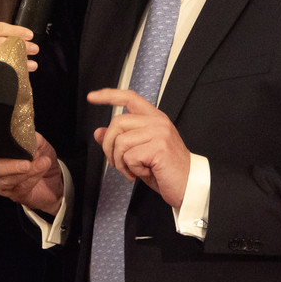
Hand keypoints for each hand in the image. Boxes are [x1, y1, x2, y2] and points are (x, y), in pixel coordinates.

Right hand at [0, 133, 63, 215]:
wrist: (54, 179)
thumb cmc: (41, 159)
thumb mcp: (39, 143)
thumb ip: (30, 137)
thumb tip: (26, 134)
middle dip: (10, 165)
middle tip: (27, 163)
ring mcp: (1, 183)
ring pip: (6, 180)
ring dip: (26, 172)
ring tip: (42, 163)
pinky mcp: (12, 194)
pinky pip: (19, 187)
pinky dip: (32, 178)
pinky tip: (41, 171)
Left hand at [87, 88, 190, 208]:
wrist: (189, 186)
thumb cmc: (165, 170)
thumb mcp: (138, 153)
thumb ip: (119, 139)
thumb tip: (98, 132)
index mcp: (154, 118)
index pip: (129, 98)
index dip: (109, 95)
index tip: (92, 97)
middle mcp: (157, 121)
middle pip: (117, 123)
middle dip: (108, 147)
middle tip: (117, 163)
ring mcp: (159, 133)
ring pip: (120, 142)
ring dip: (120, 162)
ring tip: (132, 171)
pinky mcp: (159, 147)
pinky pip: (129, 157)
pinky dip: (131, 170)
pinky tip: (144, 173)